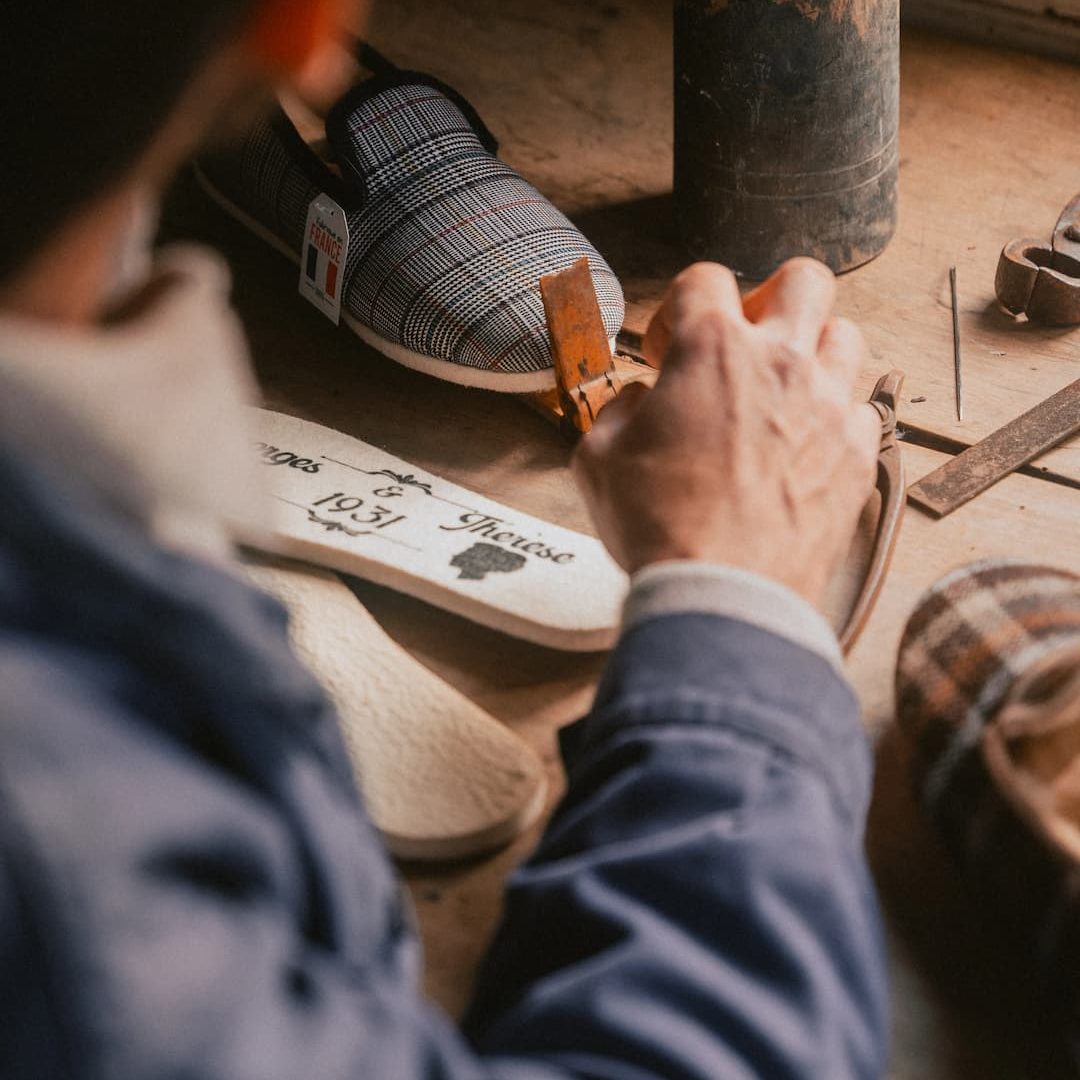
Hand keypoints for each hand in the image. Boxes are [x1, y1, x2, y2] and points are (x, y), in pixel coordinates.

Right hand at [572, 259, 880, 606]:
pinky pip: (859, 410)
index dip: (678, 310)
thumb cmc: (658, 526)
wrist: (724, 592)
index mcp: (712, 349)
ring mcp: (828, 406)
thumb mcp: (598, 459)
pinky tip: (802, 449)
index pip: (704, 279)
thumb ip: (618, 409)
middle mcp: (781, 363)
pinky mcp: (857, 455)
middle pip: (804, 281)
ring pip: (845, 338)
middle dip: (771, 298)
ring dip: (811, 353)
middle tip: (745, 343)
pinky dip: (832, 418)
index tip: (668, 352)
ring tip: (781, 393)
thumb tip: (643, 401)